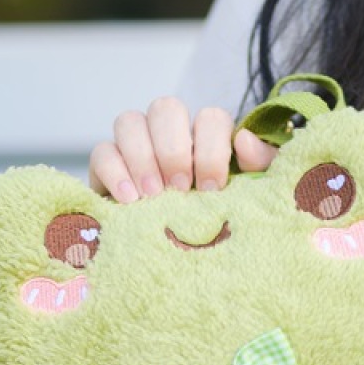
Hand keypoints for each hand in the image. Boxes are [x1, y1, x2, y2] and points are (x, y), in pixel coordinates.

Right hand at [88, 96, 279, 202]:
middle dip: (173, 148)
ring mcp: (136, 145)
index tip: (212, 187)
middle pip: (165, 108)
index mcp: (209, 137)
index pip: (211, 117)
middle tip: (180, 188)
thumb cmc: (223, 218)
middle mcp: (172, 133)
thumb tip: (245, 140)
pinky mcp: (107, 165)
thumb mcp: (252, 196)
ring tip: (153, 195)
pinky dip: (114, 172)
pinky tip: (130, 199)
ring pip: (129, 121)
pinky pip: (101, 151)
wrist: (187, 256)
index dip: (211, 148)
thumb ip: (262, 166)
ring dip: (142, 157)